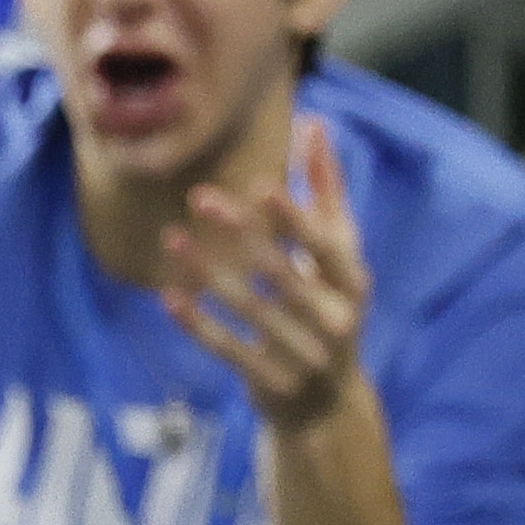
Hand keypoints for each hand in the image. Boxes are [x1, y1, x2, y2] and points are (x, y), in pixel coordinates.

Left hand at [156, 116, 374, 433]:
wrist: (328, 402)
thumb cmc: (330, 304)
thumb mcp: (337, 254)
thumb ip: (326, 191)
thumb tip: (312, 122)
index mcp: (354, 283)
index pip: (325, 246)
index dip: (294, 218)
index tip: (261, 185)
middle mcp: (334, 320)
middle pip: (281, 274)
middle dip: (241, 234)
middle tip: (200, 196)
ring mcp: (302, 355)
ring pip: (248, 309)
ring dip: (206, 272)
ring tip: (171, 238)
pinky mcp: (269, 382)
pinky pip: (228, 349)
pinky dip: (199, 323)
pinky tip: (170, 295)